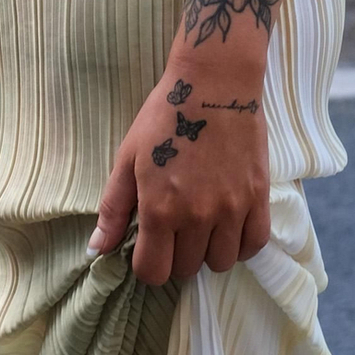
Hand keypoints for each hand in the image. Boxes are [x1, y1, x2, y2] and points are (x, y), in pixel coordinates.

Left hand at [89, 63, 269, 286]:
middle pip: (185, 269)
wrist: (215, 82)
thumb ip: (113, 208)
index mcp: (159, 209)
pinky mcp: (258, 198)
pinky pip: (253, 246)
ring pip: (220, 263)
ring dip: (208, 250)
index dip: (148, 264)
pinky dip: (240, 243)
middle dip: (176, 254)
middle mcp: (196, 217)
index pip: (153, 272)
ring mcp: (231, 210)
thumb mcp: (128, 156)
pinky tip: (229, 224)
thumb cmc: (165, 115)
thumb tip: (96, 250)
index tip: (150, 245)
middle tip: (176, 225)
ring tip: (203, 223)